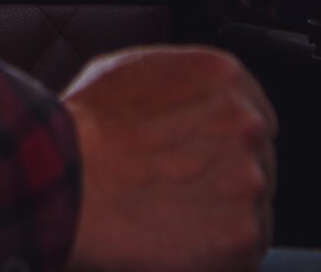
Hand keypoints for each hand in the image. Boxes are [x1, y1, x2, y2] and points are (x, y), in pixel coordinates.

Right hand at [63, 46, 276, 271]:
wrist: (64, 176)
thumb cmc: (84, 127)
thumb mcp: (131, 68)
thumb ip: (181, 82)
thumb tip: (189, 100)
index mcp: (226, 77)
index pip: (253, 118)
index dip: (223, 145)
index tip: (201, 162)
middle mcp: (249, 123)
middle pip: (256, 164)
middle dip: (223, 181)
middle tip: (177, 192)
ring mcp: (251, 178)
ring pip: (253, 210)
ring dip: (222, 219)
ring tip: (172, 220)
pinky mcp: (242, 232)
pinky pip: (244, 252)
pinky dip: (216, 256)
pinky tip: (178, 245)